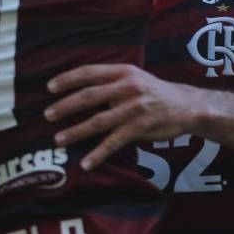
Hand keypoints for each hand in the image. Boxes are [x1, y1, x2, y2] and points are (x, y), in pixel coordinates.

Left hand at [45, 64, 205, 169]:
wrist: (186, 105)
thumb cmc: (154, 92)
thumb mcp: (134, 77)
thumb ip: (110, 80)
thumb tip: (79, 89)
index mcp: (123, 72)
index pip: (89, 72)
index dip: (67, 79)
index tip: (49, 88)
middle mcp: (127, 87)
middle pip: (89, 96)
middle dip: (65, 106)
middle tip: (47, 115)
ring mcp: (134, 107)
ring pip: (98, 121)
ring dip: (76, 131)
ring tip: (58, 139)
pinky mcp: (141, 127)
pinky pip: (114, 141)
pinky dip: (98, 153)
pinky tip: (86, 162)